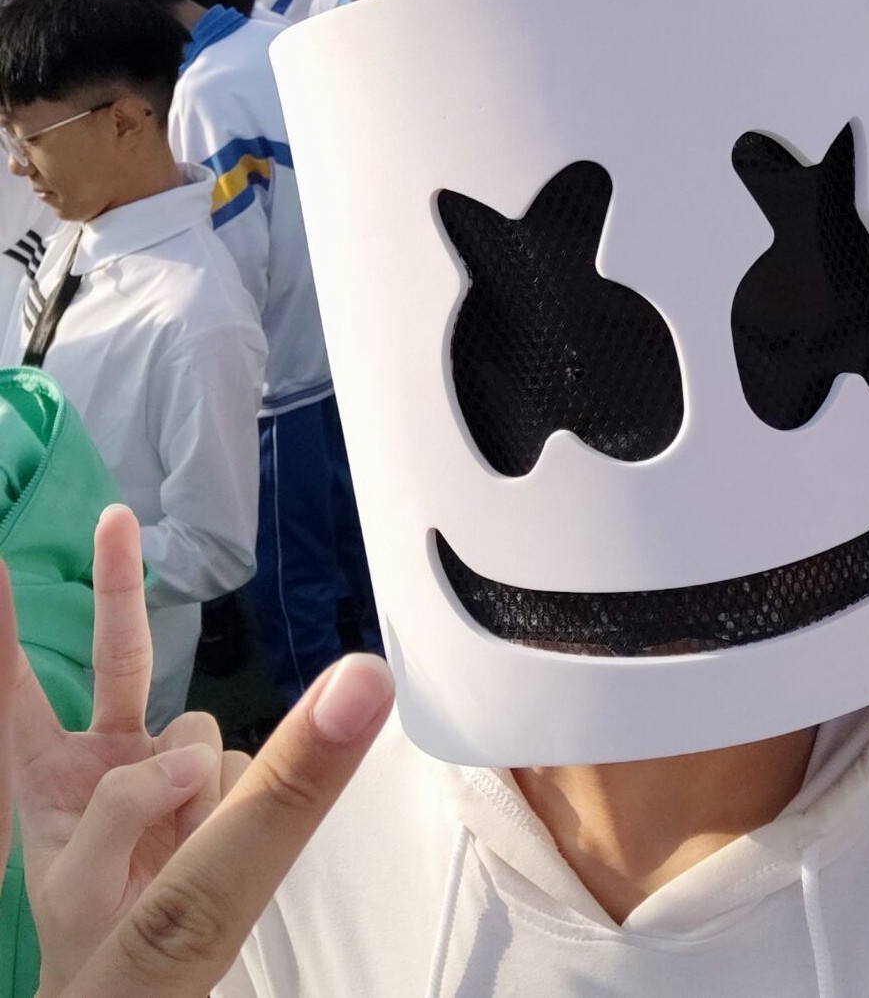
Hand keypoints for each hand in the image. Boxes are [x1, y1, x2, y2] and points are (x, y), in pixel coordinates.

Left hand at [13, 507, 237, 990]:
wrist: (151, 993)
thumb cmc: (95, 959)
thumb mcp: (89, 894)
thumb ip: (146, 812)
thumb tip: (222, 742)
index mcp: (41, 781)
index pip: (10, 689)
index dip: (1, 626)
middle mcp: (105, 761)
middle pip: (122, 659)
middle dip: (117, 588)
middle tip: (116, 519)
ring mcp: (167, 774)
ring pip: (202, 727)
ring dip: (199, 781)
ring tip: (181, 854)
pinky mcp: (216, 788)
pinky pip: (244, 761)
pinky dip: (239, 795)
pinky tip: (214, 841)